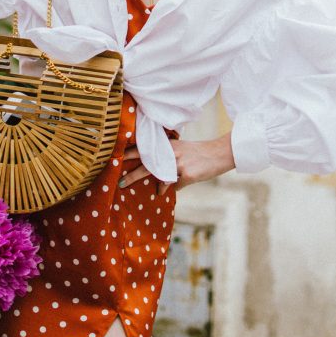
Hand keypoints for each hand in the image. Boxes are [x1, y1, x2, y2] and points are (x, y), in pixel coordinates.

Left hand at [119, 133, 234, 194]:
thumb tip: (157, 177)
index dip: (130, 151)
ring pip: (159, 177)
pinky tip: (170, 191)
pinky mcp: (188, 175)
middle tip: (121, 181)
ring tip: (140, 188)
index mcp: (168, 145)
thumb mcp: (181, 150)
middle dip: (132, 174)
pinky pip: (175, 186)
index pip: (145, 147)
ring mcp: (179, 165)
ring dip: (151, 184)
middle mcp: (171, 154)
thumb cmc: (198, 153)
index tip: (116, 156)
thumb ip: (167, 158)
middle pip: (147, 164)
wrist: (219, 153)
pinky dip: (173, 188)